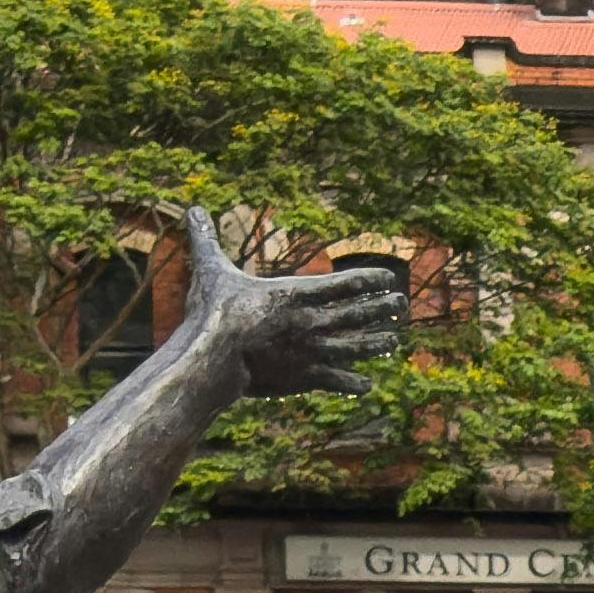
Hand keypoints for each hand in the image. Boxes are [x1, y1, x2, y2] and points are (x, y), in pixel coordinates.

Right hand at [181, 215, 413, 398]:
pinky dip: (355, 383)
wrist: (210, 360)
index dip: (370, 280)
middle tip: (401, 304)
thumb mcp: (210, 271)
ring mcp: (312, 351)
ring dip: (377, 343)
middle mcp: (312, 322)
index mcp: (296, 294)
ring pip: (357, 347)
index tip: (387, 279)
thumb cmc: (210, 313)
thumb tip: (192, 208)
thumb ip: (207, 240)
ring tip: (393, 341)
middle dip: (383, 308)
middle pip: (358, 314)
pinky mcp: (306, 378)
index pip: (345, 284)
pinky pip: (340, 381)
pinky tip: (366, 384)